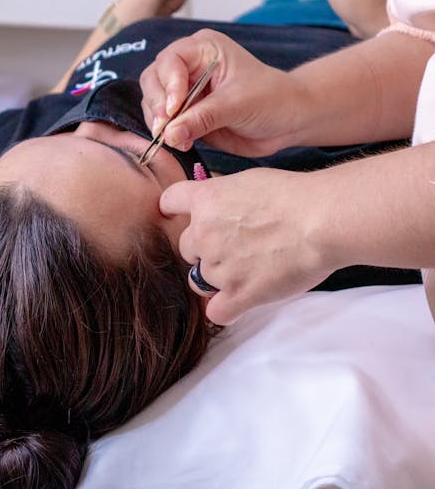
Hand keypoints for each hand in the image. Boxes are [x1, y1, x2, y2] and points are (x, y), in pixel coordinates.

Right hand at [140, 29, 303, 154]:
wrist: (287, 121)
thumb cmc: (272, 99)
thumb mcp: (238, 104)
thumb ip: (203, 118)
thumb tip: (169, 133)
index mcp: (204, 48)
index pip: (170, 60)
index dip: (169, 84)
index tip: (175, 108)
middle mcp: (189, 66)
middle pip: (153, 79)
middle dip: (158, 104)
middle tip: (166, 127)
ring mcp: (185, 90)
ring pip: (153, 101)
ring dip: (159, 122)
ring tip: (177, 139)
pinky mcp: (186, 113)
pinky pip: (163, 122)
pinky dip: (166, 133)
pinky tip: (182, 143)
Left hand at [160, 169, 337, 324]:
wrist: (321, 220)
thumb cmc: (294, 195)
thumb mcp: (248, 180)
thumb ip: (224, 195)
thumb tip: (218, 204)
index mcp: (206, 199)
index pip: (169, 202)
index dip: (175, 209)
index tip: (182, 214)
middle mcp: (203, 233)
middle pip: (186, 247)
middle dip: (205, 248)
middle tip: (237, 245)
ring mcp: (218, 267)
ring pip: (199, 280)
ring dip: (217, 278)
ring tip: (248, 270)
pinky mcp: (238, 294)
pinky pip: (216, 312)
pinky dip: (227, 308)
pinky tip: (243, 299)